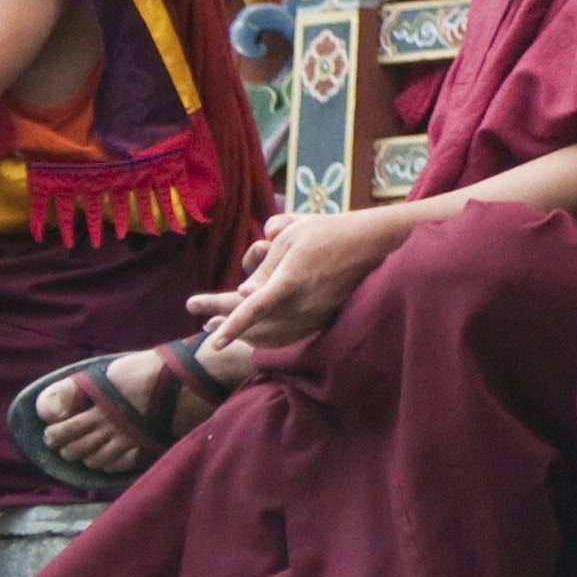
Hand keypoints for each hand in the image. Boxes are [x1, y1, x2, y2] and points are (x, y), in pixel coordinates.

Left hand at [193, 209, 387, 353]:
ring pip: (272, 335)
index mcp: (290, 282)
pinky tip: (254, 333)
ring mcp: (315, 314)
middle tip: (204, 327)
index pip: (253, 308)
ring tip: (221, 329)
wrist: (372, 244)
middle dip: (228, 327)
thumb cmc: (328, 232)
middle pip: (257, 326)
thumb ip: (264, 266)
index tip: (213, 344)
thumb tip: (244, 293)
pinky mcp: (323, 318)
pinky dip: (267, 336)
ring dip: (246, 335)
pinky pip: (289, 334)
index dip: (231, 326)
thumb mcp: (290, 238)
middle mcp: (302, 304)